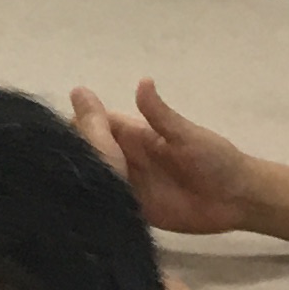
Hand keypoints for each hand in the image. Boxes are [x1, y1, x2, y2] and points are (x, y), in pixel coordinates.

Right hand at [68, 77, 259, 236]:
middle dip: (71, 150)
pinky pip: (105, 203)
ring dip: (76, 176)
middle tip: (56, 158)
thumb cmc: (216, 159)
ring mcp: (126, 184)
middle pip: (88, 150)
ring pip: (92, 176)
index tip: (60, 128)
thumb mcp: (187, 135)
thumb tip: (142, 81)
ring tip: (51, 180)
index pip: (96, 123)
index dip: (79, 122)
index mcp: (134, 135)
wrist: (238, 198)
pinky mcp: (132, 209)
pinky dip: (90, 202)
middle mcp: (124, 157)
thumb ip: (160, 114)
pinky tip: (73, 204)